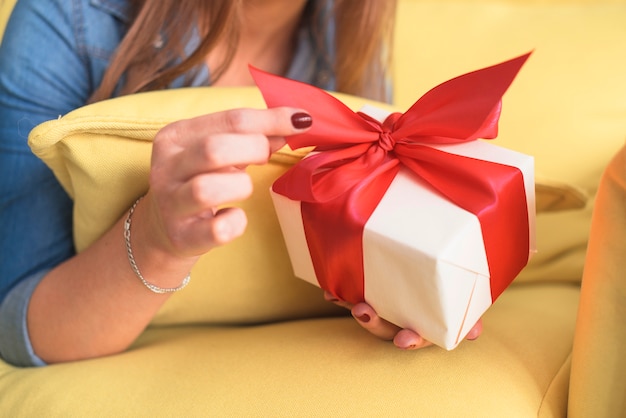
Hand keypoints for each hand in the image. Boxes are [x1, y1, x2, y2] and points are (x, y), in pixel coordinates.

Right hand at [144, 107, 311, 261]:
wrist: (164, 230)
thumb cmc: (199, 181)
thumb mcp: (219, 152)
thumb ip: (253, 135)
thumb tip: (295, 122)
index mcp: (176, 136)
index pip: (231, 119)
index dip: (273, 120)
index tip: (302, 121)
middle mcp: (166, 167)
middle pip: (214, 149)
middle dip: (253, 150)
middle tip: (265, 157)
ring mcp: (171, 204)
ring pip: (207, 190)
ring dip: (240, 186)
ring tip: (242, 187)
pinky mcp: (182, 236)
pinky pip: (218, 230)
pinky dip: (236, 223)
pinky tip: (235, 217)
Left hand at [324, 291, 482, 349]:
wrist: (434, 262)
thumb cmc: (451, 281)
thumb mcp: (465, 293)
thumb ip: (471, 308)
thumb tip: (478, 326)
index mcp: (427, 322)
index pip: (419, 336)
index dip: (411, 340)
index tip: (403, 339)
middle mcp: (403, 320)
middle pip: (386, 329)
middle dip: (374, 324)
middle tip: (364, 310)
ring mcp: (386, 308)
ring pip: (369, 316)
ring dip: (358, 312)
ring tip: (352, 303)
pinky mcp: (369, 293)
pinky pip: (352, 299)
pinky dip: (340, 297)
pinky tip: (330, 292)